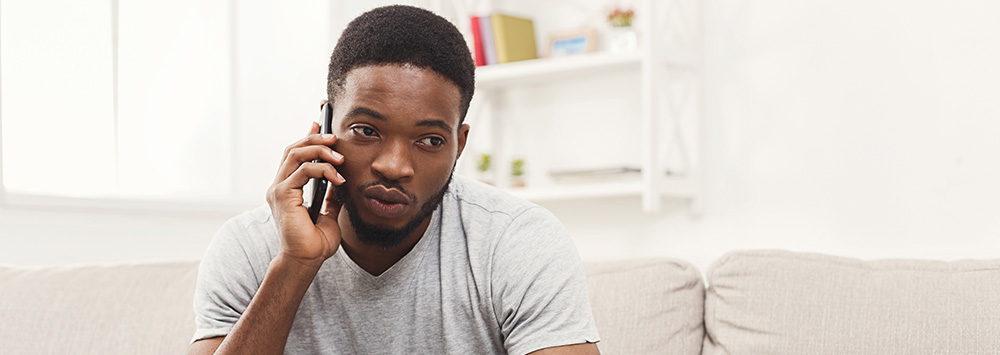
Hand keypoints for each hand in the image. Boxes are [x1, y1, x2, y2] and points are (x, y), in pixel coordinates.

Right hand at [265, 122, 345, 268]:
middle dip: (315, 139)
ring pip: (296, 155)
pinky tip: (338, 178)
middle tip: (335, 138)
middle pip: (293, 150)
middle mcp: (279, 186)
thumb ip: (331, 197)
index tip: (319, 125)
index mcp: (287, 189)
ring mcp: (278, 190)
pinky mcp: (282, 196)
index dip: (306, 138)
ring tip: (339, 156)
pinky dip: (322, 170)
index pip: (294, 156)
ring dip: (320, 150)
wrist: (306, 260)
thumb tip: (340, 184)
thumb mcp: (329, 213)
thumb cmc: (315, 242)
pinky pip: (303, 171)